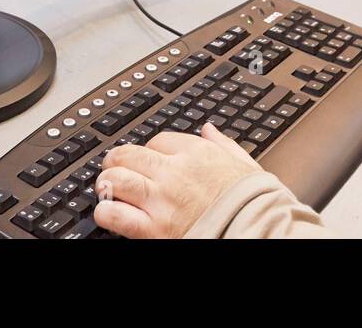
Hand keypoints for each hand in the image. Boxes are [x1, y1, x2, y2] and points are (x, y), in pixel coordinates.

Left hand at [93, 124, 261, 237]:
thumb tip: (209, 130)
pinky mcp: (153, 229)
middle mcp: (174, 172)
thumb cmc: (253, 203)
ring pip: (115, 178)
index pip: (157, 141)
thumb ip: (223, 145)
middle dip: (117, 160)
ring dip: (107, 183)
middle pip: (127, 154)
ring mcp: (161, 200)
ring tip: (108, 189)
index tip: (149, 161)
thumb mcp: (245, 165)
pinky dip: (106, 212)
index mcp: (196, 153)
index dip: (149, 151)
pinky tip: (109, 212)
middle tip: (114, 168)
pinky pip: (115, 214)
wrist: (255, 231)